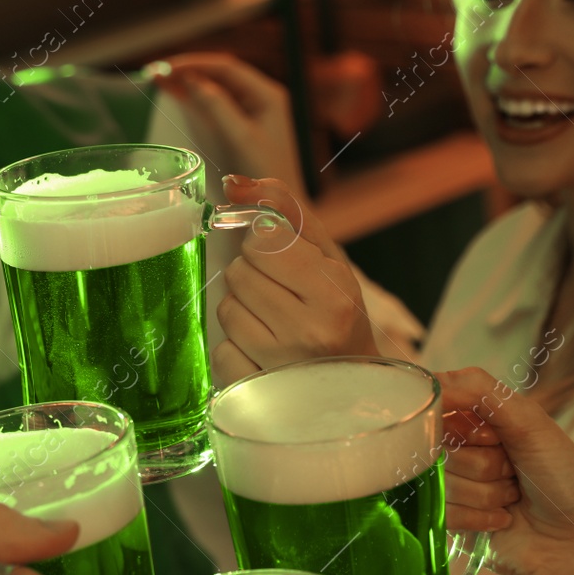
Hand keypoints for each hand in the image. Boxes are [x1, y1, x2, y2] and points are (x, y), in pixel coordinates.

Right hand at [146, 53, 302, 186]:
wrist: (282, 207)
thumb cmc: (268, 175)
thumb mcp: (241, 137)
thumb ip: (217, 107)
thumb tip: (191, 81)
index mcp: (268, 95)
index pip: (226, 68)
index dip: (195, 64)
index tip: (168, 67)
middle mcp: (261, 98)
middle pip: (219, 75)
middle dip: (187, 71)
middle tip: (156, 71)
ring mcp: (252, 112)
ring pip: (214, 89)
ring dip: (187, 83)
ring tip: (157, 78)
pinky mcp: (242, 126)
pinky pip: (214, 105)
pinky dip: (194, 99)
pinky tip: (174, 93)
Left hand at [213, 176, 378, 385]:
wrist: (353, 385)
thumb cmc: (339, 314)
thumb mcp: (329, 259)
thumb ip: (286, 211)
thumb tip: (233, 183)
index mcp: (333, 295)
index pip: (264, 240)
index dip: (266, 243)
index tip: (283, 259)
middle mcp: (307, 332)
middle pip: (239, 273)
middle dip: (254, 277)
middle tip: (281, 295)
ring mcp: (277, 366)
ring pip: (226, 308)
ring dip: (243, 310)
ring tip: (273, 323)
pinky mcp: (252, 391)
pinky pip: (220, 349)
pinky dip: (236, 346)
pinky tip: (262, 351)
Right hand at [438, 367, 573, 574]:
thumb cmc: (567, 479)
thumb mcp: (531, 423)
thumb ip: (480, 392)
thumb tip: (431, 381)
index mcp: (485, 420)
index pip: (442, 405)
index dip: (463, 424)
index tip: (494, 437)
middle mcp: (468, 450)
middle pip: (439, 447)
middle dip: (484, 462)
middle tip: (514, 471)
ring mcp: (459, 485)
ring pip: (443, 481)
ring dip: (487, 493)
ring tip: (515, 498)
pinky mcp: (454, 520)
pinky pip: (443, 511)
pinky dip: (478, 517)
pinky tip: (504, 520)